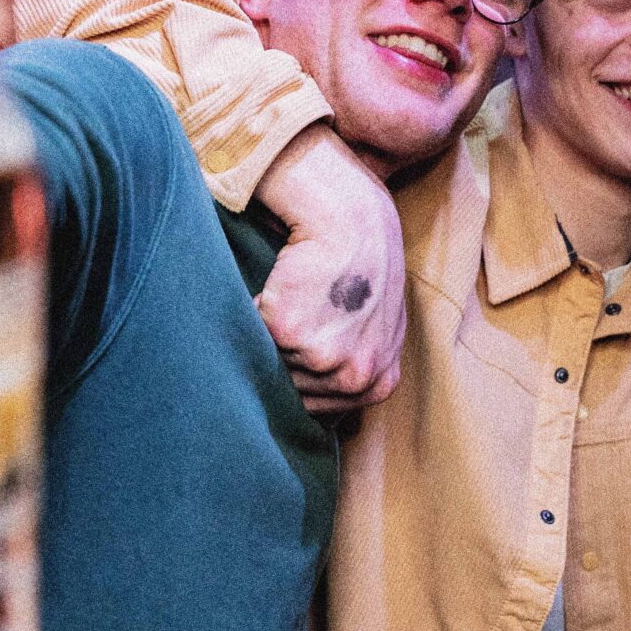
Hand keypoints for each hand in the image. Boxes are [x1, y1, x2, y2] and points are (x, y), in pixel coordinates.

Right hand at [253, 127, 406, 415]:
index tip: (298, 355)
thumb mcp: (377, 330)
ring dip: (267, 339)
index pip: (319, 411)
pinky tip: (279, 288)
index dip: (302, 381)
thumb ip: (355, 370)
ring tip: (292, 302)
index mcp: (378, 384)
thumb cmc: (362, 269)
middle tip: (297, 320)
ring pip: (268, 367)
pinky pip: (252, 337)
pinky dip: (255, 314)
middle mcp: (354, 378)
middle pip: (292, 395)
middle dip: (284, 362)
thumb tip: (323, 412)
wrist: (350, 217)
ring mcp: (322, 357)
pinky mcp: (288, 331)